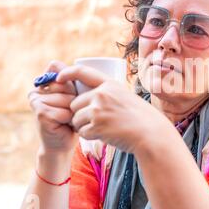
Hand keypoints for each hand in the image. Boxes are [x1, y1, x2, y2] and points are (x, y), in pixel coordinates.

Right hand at [28, 61, 77, 155]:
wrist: (62, 143)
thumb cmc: (70, 118)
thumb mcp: (72, 95)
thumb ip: (68, 78)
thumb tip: (59, 64)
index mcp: (42, 83)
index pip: (59, 68)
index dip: (71, 83)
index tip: (69, 97)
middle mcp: (35, 90)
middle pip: (66, 84)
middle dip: (74, 99)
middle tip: (68, 111)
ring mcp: (36, 101)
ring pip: (68, 99)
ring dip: (74, 111)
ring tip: (67, 119)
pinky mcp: (40, 113)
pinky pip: (66, 111)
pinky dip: (70, 120)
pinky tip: (64, 125)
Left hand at [56, 65, 176, 153]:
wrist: (150, 134)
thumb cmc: (141, 118)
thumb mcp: (126, 97)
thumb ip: (108, 94)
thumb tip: (90, 96)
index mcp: (110, 84)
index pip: (83, 72)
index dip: (67, 73)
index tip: (58, 77)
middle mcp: (102, 94)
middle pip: (75, 103)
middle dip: (80, 114)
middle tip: (97, 121)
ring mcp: (98, 110)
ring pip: (76, 119)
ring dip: (84, 126)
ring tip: (103, 129)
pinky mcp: (96, 126)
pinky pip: (82, 132)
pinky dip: (90, 136)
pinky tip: (104, 135)